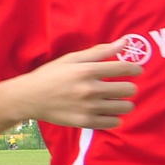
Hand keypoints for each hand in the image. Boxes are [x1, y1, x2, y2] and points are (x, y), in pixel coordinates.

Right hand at [12, 39, 143, 128]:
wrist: (29, 98)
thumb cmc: (50, 75)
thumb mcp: (72, 59)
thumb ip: (100, 51)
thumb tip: (125, 42)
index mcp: (87, 71)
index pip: (124, 69)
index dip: (135, 69)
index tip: (136, 71)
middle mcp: (90, 90)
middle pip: (129, 89)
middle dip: (129, 87)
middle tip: (122, 87)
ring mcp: (88, 108)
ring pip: (124, 107)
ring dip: (124, 103)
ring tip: (115, 100)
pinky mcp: (85, 122)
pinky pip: (113, 123)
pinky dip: (115, 118)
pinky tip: (107, 112)